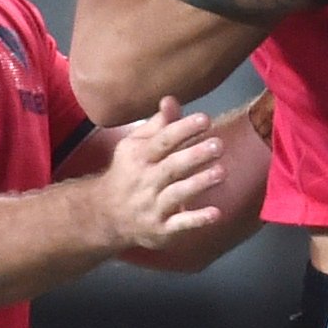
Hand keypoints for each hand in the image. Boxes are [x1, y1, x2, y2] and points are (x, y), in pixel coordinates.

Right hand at [98, 98, 224, 248]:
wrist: (106, 214)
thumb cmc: (129, 173)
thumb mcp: (136, 146)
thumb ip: (158, 125)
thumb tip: (171, 99)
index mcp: (139, 157)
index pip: (162, 141)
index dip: (183, 129)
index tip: (204, 119)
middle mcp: (144, 181)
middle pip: (171, 166)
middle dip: (195, 155)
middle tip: (218, 145)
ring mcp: (152, 206)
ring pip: (177, 194)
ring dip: (199, 183)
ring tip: (221, 172)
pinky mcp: (161, 229)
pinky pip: (179, 224)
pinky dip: (197, 219)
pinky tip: (216, 213)